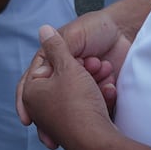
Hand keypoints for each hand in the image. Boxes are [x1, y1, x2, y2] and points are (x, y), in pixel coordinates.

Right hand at [16, 8, 133, 130]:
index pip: (33, 84)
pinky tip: (111, 86)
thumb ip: (55, 51)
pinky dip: (104, 98)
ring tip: (100, 69)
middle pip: (53, 102)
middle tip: (67, 114)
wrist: (125, 32)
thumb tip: (38, 57)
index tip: (27, 120)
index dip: (26, 103)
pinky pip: (98, 107)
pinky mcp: (100, 95)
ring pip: (77, 106)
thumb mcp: (72, 36)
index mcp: (51, 63)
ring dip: (89, 93)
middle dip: (61, 107)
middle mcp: (63, 78)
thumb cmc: (95, 29)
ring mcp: (82, 89)